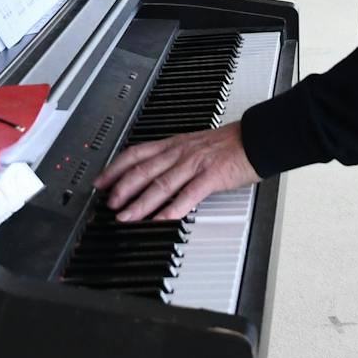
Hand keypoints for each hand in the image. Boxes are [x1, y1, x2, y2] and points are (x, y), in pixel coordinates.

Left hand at [95, 121, 260, 221]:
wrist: (256, 138)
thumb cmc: (227, 145)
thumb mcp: (193, 145)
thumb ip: (173, 159)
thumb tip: (152, 175)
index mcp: (173, 145)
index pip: (136, 154)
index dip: (115, 168)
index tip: (100, 182)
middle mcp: (180, 152)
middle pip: (143, 170)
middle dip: (122, 188)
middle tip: (109, 204)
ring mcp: (194, 164)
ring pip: (161, 183)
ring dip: (140, 202)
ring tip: (127, 216)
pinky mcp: (211, 176)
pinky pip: (188, 194)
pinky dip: (174, 207)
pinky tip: (162, 219)